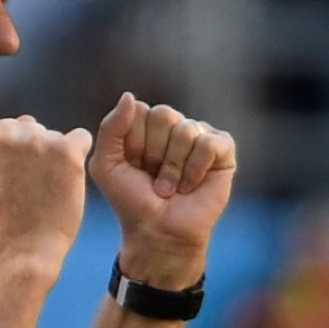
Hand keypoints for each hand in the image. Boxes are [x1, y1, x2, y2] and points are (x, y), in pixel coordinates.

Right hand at [0, 116, 92, 267]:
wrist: (22, 249)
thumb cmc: (3, 222)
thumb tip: (19, 125)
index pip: (3, 129)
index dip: (12, 155)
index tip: (13, 178)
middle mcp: (6, 133)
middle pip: (30, 129)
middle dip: (34, 152)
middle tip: (33, 185)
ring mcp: (37, 139)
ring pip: (55, 136)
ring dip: (56, 157)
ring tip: (49, 189)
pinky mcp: (66, 150)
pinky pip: (81, 138)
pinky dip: (79, 155)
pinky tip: (70, 179)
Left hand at [88, 94, 235, 283]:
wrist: (157, 231)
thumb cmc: (131, 200)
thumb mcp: (106, 165)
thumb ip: (111, 128)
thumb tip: (129, 96)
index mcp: (145, 124)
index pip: (139, 110)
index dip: (133, 142)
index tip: (132, 166)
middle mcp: (173, 125)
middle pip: (164, 115)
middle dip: (154, 153)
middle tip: (153, 177)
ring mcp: (198, 135)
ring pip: (186, 131)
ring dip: (173, 168)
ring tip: (170, 187)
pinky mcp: (222, 150)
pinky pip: (209, 143)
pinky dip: (195, 169)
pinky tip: (190, 185)